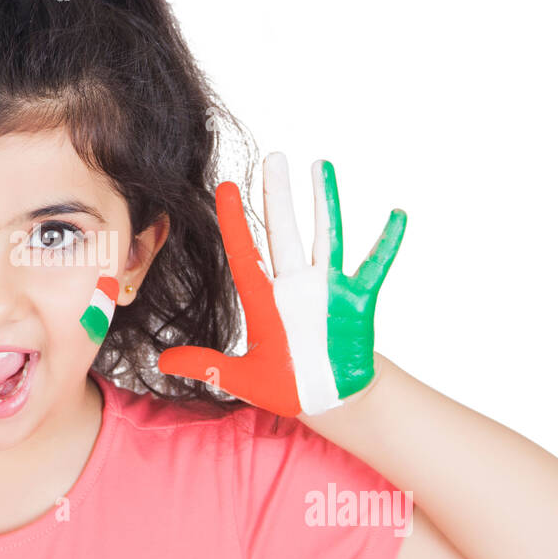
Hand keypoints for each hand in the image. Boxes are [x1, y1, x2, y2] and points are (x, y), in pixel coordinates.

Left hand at [157, 151, 404, 416]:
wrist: (328, 400)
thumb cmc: (286, 385)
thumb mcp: (240, 378)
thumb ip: (205, 364)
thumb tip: (161, 361)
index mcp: (264, 300)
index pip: (244, 252)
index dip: (233, 221)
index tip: (223, 187)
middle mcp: (294, 286)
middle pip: (283, 231)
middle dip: (278, 195)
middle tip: (273, 158)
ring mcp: (327, 290)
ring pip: (324, 236)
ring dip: (324, 201)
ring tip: (320, 165)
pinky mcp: (358, 302)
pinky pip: (375, 266)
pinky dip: (386, 242)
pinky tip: (396, 215)